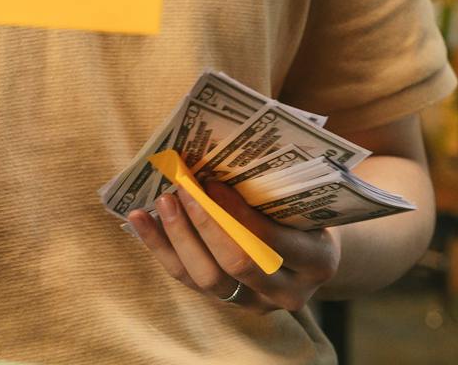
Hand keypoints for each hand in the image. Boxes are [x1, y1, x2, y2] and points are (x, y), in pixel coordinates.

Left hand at [127, 180, 340, 313]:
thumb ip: (278, 188)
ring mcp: (254, 303)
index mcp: (316, 261)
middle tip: (182, 188)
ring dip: (178, 237)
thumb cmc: (306, 215)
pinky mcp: (225, 303)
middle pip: (236, 265)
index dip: (236, 213)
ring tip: (161, 201)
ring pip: (207, 279)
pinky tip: (140, 220)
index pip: (269, 240)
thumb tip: (224, 155)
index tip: (211, 181)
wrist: (310, 257)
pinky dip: (161, 249)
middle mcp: (288, 292)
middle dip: (204, 224)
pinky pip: (187, 279)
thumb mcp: (306, 203)